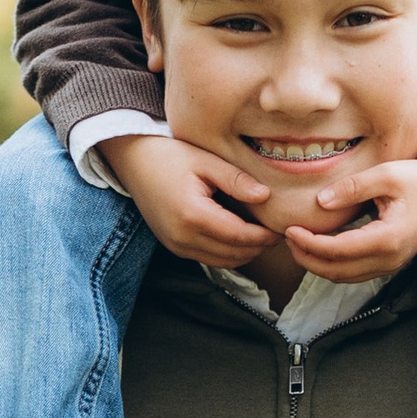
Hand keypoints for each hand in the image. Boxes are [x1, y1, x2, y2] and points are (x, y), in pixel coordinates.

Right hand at [109, 131, 274, 269]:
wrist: (134, 161)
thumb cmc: (171, 155)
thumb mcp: (206, 160)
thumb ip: (236, 180)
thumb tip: (266, 196)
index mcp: (192, 215)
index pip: (239, 236)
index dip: (264, 235)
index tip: (282, 228)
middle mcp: (182, 237)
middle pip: (233, 254)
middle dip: (259, 247)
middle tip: (278, 233)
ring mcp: (176, 246)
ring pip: (223, 262)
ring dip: (245, 252)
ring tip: (263, 235)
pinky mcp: (174, 247)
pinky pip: (209, 258)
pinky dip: (229, 252)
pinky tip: (241, 236)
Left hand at [282, 144, 416, 283]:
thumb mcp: (387, 174)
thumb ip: (352, 188)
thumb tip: (320, 202)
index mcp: (388, 239)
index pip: (337, 251)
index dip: (309, 243)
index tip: (290, 229)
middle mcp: (390, 259)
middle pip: (336, 271)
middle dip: (307, 258)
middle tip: (288, 238)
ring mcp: (392, 265)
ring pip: (344, 277)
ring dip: (318, 264)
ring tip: (299, 243)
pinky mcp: (391, 262)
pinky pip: (355, 272)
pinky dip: (333, 264)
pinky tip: (320, 247)